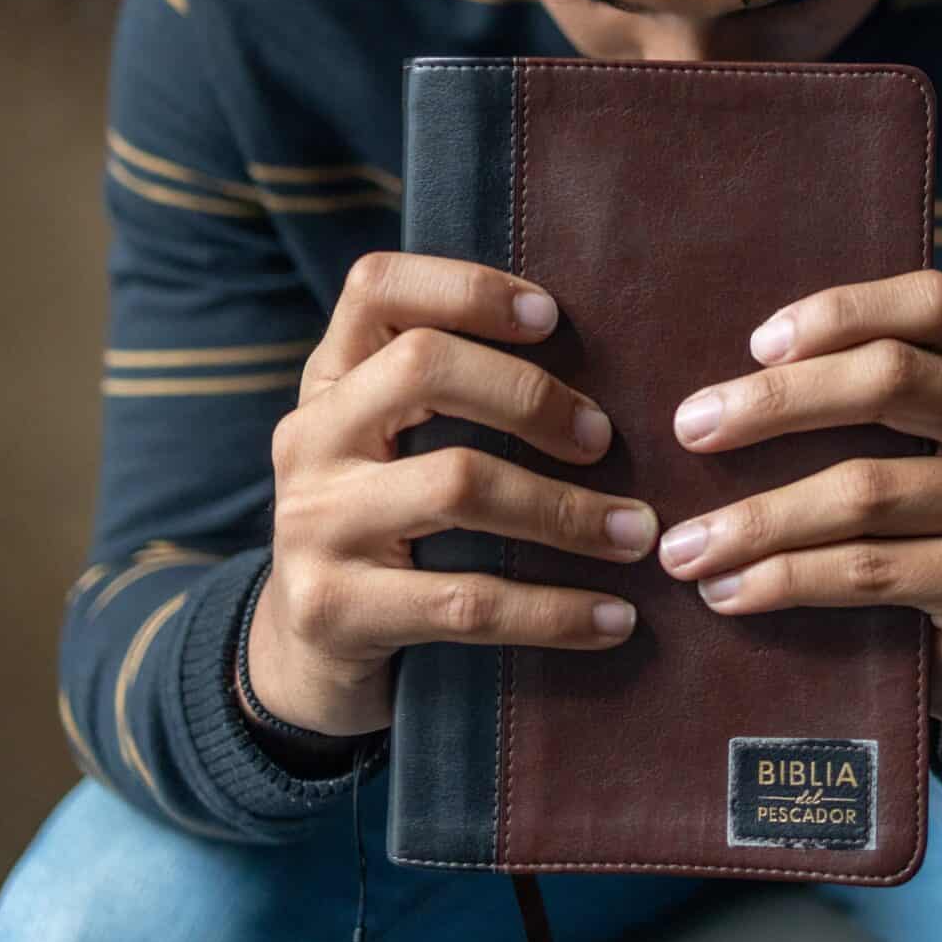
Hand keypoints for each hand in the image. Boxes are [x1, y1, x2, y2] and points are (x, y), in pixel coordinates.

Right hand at [245, 252, 658, 737]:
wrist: (307, 654)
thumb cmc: (392, 525)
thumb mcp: (394, 444)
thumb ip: (453, 393)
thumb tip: (611, 355)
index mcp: (332, 378)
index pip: (377, 287)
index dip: (468, 288)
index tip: (552, 316)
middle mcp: (311, 436)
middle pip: (423, 368)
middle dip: (530, 395)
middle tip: (604, 438)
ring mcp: (313, 523)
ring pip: (457, 485)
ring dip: (566, 510)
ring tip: (635, 533)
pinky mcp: (334, 609)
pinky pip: (467, 602)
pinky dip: (554, 610)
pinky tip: (614, 618)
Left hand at [658, 269, 941, 779]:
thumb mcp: (931, 448)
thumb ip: (877, 400)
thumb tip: (725, 383)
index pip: (930, 304)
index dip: (839, 312)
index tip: (752, 344)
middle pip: (892, 379)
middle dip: (775, 402)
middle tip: (689, 429)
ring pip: (866, 488)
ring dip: (756, 518)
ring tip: (684, 545)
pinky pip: (870, 569)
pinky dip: (785, 579)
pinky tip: (729, 592)